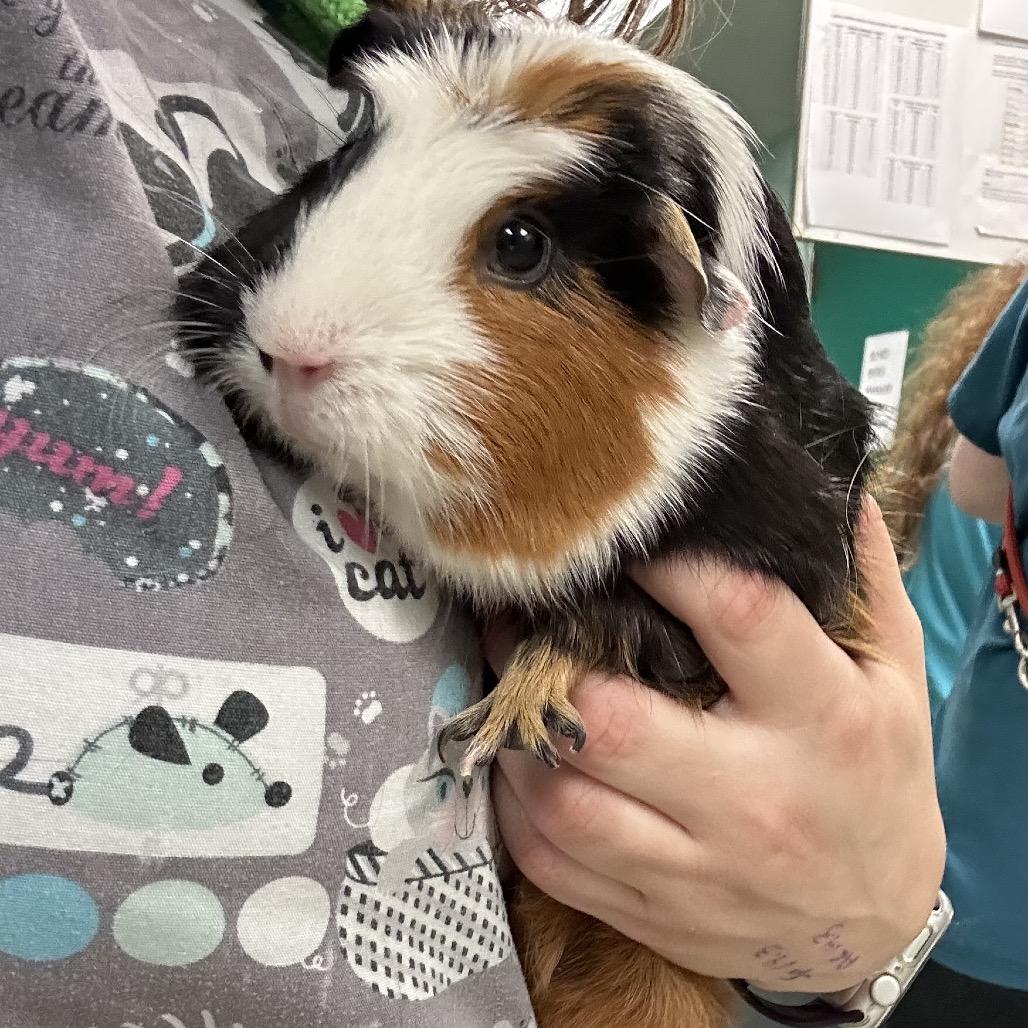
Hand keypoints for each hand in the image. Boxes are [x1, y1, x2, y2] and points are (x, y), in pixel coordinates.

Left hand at [491, 499, 944, 992]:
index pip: (735, 615)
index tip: (623, 534)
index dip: (666, 562)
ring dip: (517, 737)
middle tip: (527, 618)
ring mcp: (697, 870)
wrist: (875, 923)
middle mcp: (754, 800)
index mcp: (824, 718)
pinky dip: (516, 807)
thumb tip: (829, 486)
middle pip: (616, 723)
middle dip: (554, 662)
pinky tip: (523, 762)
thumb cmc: (878, 777)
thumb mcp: (894, 675)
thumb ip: (862, 580)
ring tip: (511, 686)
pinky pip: (551, 862)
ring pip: (564, 801)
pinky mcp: (654, 914)